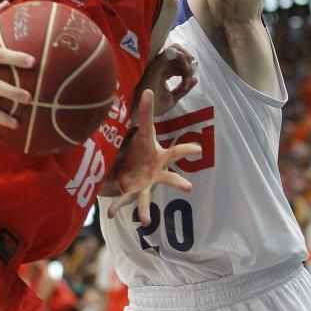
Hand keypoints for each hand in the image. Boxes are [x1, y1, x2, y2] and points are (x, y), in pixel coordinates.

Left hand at [108, 89, 199, 223]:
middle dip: (177, 182)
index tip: (199, 149)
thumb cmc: (143, 149)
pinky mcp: (132, 192)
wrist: (134, 166)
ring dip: (146, 209)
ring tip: (146, 221)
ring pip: (147, 198)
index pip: (176, 152)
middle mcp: (156, 174)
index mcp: (161, 158)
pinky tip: (111, 214)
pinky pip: (125, 201)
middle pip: (169, 178)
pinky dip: (118, 207)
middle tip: (188, 188)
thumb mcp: (145, 131)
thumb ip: (147, 113)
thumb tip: (148, 89)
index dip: (187, 150)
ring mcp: (145, 185)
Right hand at [140, 43, 197, 117]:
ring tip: (187, 72)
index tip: (188, 83)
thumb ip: (183, 90)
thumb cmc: (153, 107)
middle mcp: (160, 66)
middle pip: (177, 52)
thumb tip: (195, 79)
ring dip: (186, 59)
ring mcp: (158, 64)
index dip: (187, 69)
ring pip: (175, 49)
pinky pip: (170, 52)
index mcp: (163, 73)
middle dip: (188, 60)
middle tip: (190, 74)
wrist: (143, 114)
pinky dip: (181, 57)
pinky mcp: (156, 64)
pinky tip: (185, 70)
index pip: (177, 63)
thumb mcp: (172, 99)